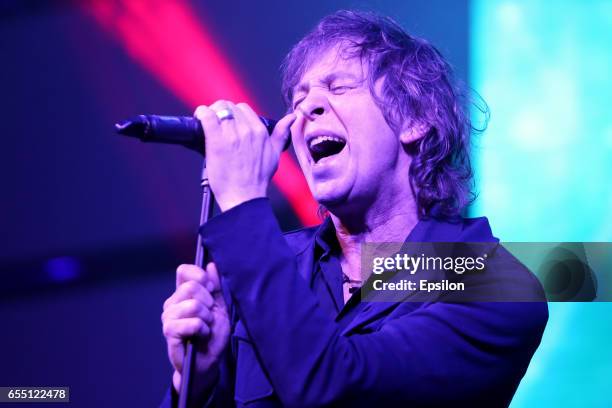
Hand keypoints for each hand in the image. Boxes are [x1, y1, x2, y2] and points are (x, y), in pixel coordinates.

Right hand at [161, 263, 229, 396]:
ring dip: (207, 318)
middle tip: (209, 316)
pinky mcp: (169, 332)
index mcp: (182, 294)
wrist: (207, 362)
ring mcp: (168, 317)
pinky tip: (201, 335)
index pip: (184, 271)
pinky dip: (203, 329)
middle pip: (191, 287)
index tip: (211, 290)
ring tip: (206, 327)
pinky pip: (192, 322)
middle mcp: (171, 303)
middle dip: (208, 302)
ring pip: (193, 305)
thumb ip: (215, 287)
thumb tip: (211, 264)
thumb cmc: (212, 335)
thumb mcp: (219, 307)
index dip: (201, 277)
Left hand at [194, 101, 295, 210]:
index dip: (234, 112)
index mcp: (260, 131)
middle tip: (215, 122)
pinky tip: (200, 119)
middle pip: (229, 106)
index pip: (243, 108)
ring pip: (218, 109)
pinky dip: (201, 114)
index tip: (228, 121)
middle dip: (220, 111)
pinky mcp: (216, 141)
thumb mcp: (275, 154)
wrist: (243, 197)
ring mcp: (232, 135)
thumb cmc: (256, 180)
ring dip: (209, 112)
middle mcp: (247, 130)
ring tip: (206, 122)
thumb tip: (291, 119)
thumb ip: (282, 134)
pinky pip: (207, 117)